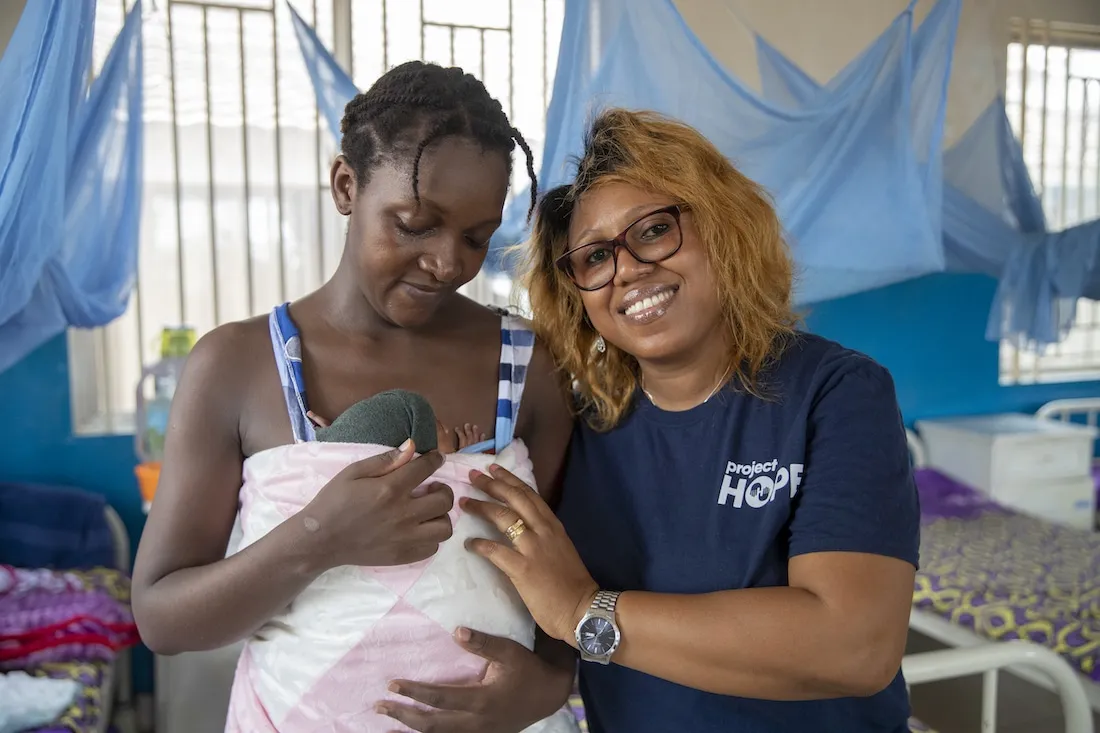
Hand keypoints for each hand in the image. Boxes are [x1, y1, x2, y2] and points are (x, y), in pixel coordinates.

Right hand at [301, 440, 452, 569]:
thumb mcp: (353, 473)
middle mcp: (402, 514)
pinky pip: (432, 548)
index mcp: (389, 489)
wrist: (320, 540)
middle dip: (443, 489)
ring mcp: (405, 538)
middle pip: (444, 500)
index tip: (436, 458)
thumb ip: (384, 460)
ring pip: (445, 527)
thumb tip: (411, 446)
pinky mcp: (402, 556)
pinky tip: (419, 529)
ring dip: (441, 516)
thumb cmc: (333, 501)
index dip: (435, 459)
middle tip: (432, 488)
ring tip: (428, 512)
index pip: (426, 468)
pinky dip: (431, 537)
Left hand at [379, 628, 573, 731]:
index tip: (392, 685)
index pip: (440, 698)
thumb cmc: (528, 669)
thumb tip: (456, 631)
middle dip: (403, 716)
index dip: (415, 693)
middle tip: (379, 706)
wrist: (549, 695)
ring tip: (387, 726)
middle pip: (432, 725)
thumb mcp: (509, 651)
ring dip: (412, 731)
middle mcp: (476, 723)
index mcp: (481, 700)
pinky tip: (414, 731)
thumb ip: (483, 643)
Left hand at [462, 465, 597, 642]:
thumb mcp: (561, 548)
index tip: (493, 469)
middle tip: (473, 476)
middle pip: (514, 498)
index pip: (529, 494)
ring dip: (481, 507)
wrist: (582, 609)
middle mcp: (543, 530)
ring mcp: (533, 548)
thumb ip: (544, 535)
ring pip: (503, 518)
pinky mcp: (522, 568)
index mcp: (553, 525)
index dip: (509, 479)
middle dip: (491, 484)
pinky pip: (495, 550)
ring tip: (464, 502)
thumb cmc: (572, 584)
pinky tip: (469, 543)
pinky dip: (480, 544)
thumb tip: (524, 526)